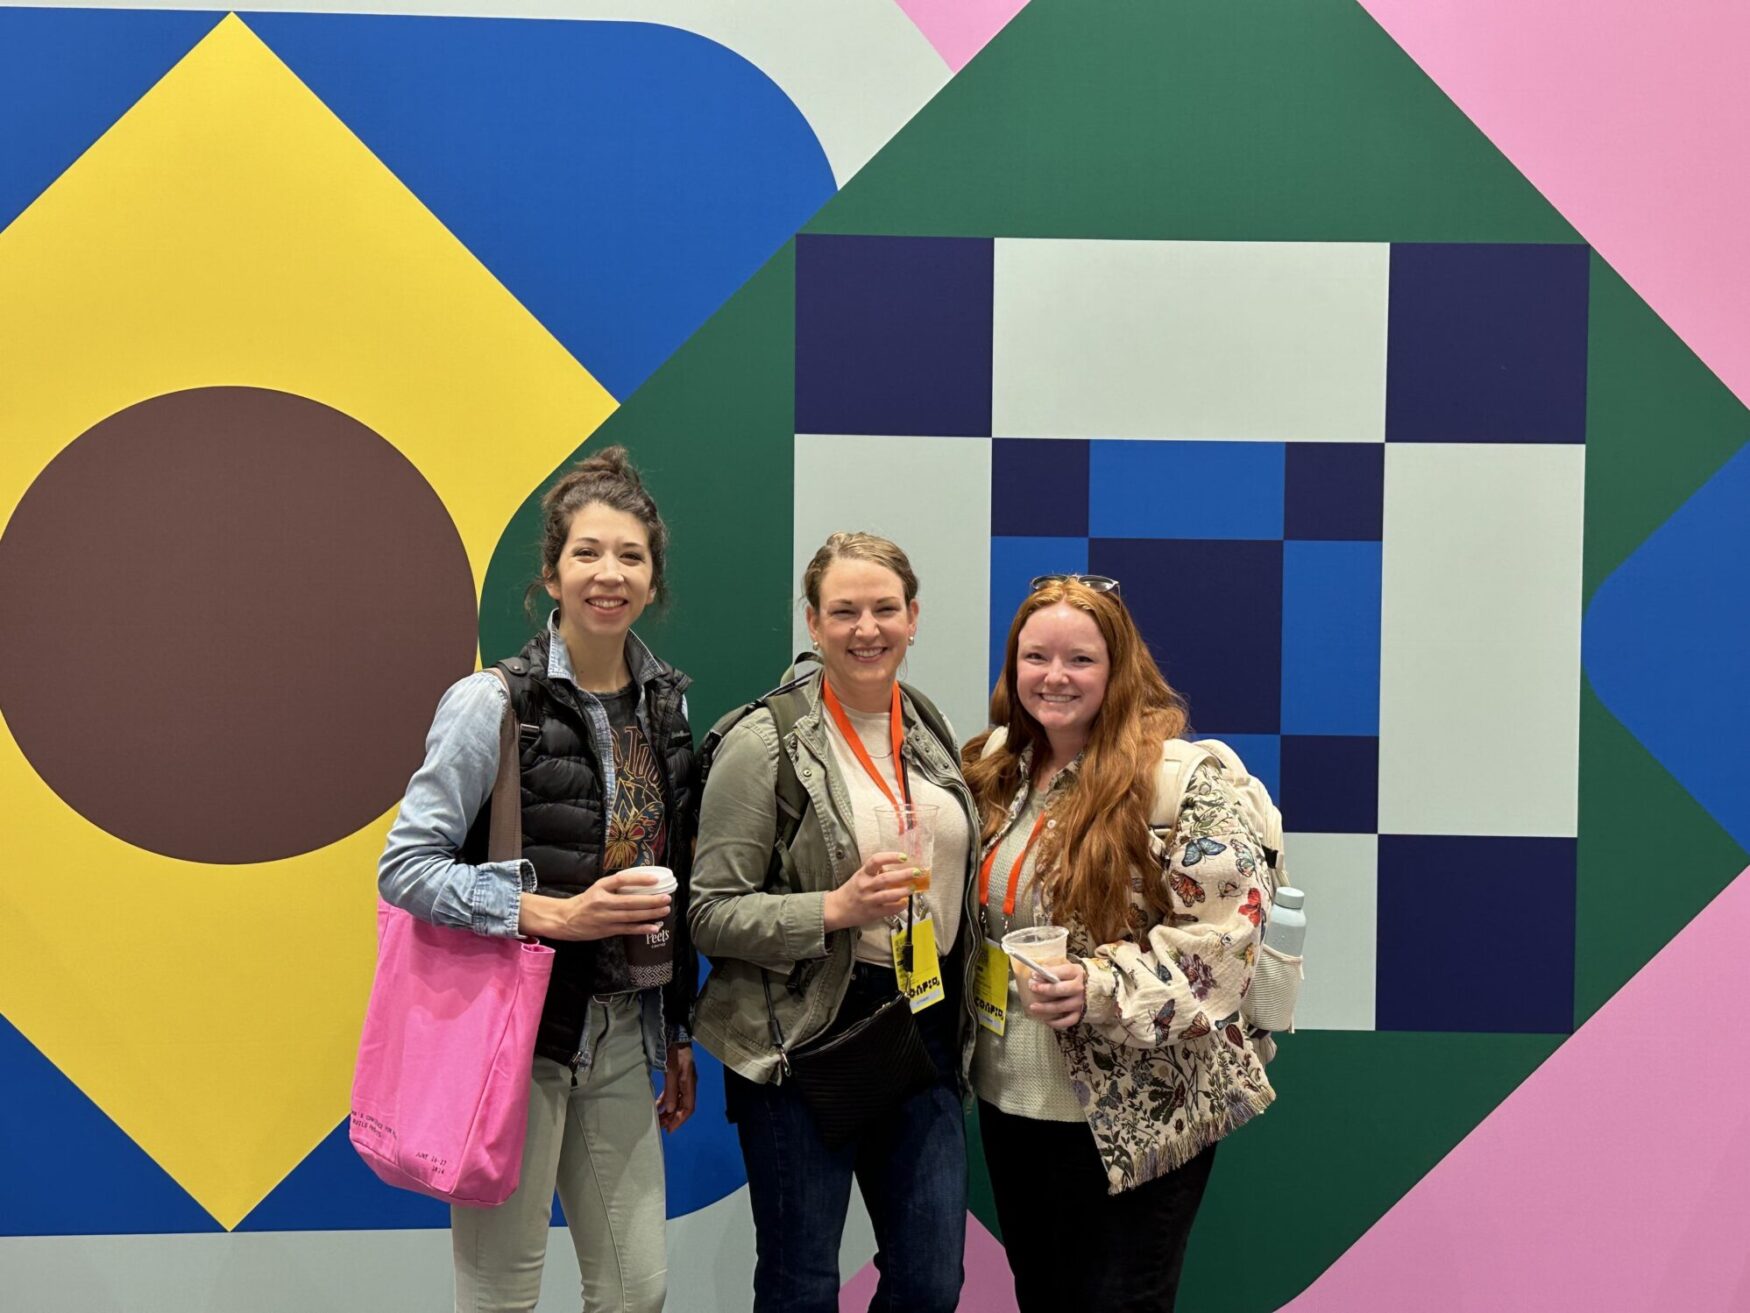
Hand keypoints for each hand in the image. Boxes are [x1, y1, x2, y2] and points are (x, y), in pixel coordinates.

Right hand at [517, 872, 670, 941]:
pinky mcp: (606, 930)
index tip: (656, 879)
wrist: (565, 919)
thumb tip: (642, 882)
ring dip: (650, 914)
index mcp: (601, 887)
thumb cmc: (586, 902)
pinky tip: (654, 927)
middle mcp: (603, 902)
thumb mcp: (598, 888)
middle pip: (631, 901)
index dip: (640, 879)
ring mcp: (605, 917)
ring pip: (631, 916)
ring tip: (664, 910)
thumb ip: (616, 886)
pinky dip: (642, 929)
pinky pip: (627, 929)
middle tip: (667, 898)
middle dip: (651, 901)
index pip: (622, 880)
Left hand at [656, 1044, 695, 1132]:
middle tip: (661, 1127)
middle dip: (673, 1118)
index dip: (679, 1120)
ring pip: (678, 1101)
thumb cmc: (674, 1051)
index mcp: (690, 1083)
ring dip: (669, 1111)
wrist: (675, 1033)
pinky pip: (674, 1093)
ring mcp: (684, 1080)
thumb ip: (671, 1090)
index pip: (688, 1108)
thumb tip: (670, 1109)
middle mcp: (689, 1084)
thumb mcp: (671, 1070)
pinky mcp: (678, 1076)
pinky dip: (667, 1101)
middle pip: (683, 1106)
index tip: (669, 1130)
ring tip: (659, 1119)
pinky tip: (659, 1106)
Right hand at [822, 851, 914, 931]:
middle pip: (886, 878)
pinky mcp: (872, 913)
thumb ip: (876, 872)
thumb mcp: (860, 876)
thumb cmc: (852, 890)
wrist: (837, 909)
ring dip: (903, 891)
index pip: (876, 860)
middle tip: (916, 872)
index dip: (891, 857)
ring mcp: (869, 900)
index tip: (904, 857)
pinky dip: (899, 906)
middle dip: (904, 874)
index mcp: (863, 874)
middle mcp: (865, 886)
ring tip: (913, 888)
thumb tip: (898, 868)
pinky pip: (888, 909)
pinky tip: (905, 902)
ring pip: (888, 895)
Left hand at [1024, 960, 1086, 1030]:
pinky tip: (1046, 1020)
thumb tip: (1036, 974)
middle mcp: (1080, 987)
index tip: (1034, 975)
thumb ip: (1053, 970)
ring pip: (1062, 1006)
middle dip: (1046, 989)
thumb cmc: (1074, 977)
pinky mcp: (1080, 1014)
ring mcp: (1080, 1002)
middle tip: (1033, 988)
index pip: (1062, 972)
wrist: (1095, 989)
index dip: (1047, 973)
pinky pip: (1067, 1021)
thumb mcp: (1066, 969)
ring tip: (1033, 1007)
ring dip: (1046, 1007)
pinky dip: (1056, 1022)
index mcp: (1076, 972)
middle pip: (1062, 990)